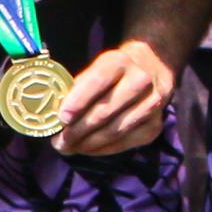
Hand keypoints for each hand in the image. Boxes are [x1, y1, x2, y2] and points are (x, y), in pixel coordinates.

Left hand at [47, 35, 179, 155]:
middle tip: (59, 142)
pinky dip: (103, 149)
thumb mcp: (98, 68)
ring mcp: (152, 104)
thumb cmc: (115, 71)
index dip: (78, 101)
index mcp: (120, 61)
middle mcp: (140, 81)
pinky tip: (88, 149)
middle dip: (78, 131)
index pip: (97, 81)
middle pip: (105, 111)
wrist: (152, 68)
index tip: (62, 118)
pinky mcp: (155, 125)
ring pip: (114, 131)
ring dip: (88, 144)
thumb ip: (79, 88)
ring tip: (69, 148)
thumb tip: (56, 114)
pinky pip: (125, 143)